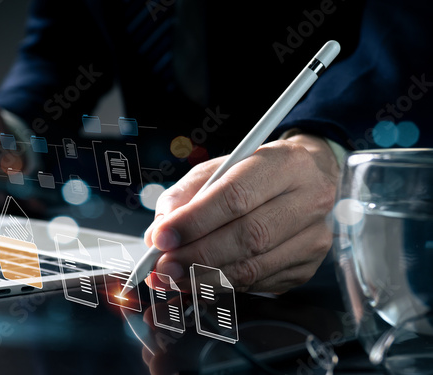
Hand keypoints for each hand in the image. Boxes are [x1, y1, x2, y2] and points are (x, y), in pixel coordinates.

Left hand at [144, 134, 339, 293]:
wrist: (305, 181)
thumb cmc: (255, 174)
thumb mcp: (219, 168)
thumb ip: (185, 195)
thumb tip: (158, 234)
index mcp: (285, 163)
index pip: (236, 196)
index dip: (194, 221)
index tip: (161, 238)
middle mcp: (308, 199)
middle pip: (248, 236)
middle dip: (197, 256)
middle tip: (163, 267)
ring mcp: (313, 236)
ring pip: (254, 267)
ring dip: (206, 278)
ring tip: (175, 277)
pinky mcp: (307, 265)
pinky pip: (259, 283)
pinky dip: (224, 285)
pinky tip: (202, 280)